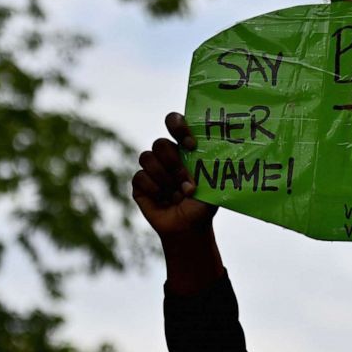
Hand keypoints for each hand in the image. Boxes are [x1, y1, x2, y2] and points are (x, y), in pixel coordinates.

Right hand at [132, 113, 215, 240]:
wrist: (189, 227)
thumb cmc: (203, 204)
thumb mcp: (211, 186)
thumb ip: (208, 169)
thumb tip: (208, 156)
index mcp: (184, 150)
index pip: (175, 124)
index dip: (179, 127)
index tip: (191, 144)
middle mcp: (167, 156)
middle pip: (160, 143)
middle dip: (172, 162)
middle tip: (185, 179)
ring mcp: (152, 169)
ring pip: (147, 158)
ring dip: (165, 178)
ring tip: (178, 194)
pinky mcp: (139, 183)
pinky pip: (140, 177)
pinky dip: (155, 190)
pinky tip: (164, 200)